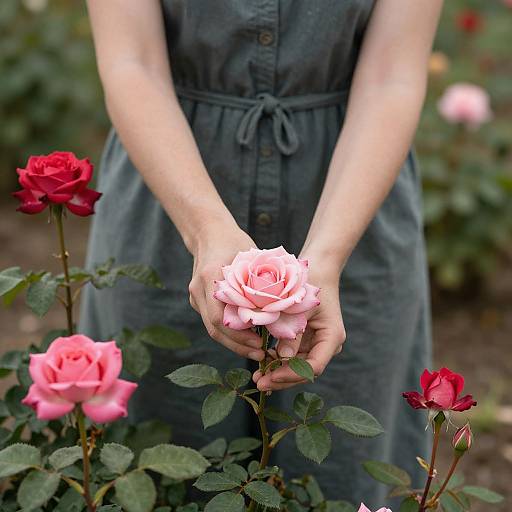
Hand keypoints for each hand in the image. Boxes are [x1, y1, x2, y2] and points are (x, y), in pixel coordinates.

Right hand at [188, 222, 264, 360]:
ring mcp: (195, 296)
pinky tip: (247, 337)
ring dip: (234, 341)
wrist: (209, 232)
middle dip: (237, 345)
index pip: (219, 318)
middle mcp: (198, 290)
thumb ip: (263, 281)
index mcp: (210, 277)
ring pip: (212, 328)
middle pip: (214, 329)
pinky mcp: (198, 300)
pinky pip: (213, 320)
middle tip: (260, 354)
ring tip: (256, 350)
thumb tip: (285, 308)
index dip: (238, 335)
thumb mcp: (252, 257)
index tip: (259, 343)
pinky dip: (230, 331)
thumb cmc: (235, 242)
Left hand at [252, 260, 345, 390]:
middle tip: (259, 383)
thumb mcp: (297, 306)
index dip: (292, 374)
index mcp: (332, 336)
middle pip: (305, 371)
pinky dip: (278, 361)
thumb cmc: (307, 282)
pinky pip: (293, 356)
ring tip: (257, 377)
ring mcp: (318, 343)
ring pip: (298, 366)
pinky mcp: (307, 340)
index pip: (314, 366)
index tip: (271, 376)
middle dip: (282, 378)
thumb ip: (290, 331)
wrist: (316, 269)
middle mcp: (328, 344)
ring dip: (278, 372)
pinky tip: (262, 364)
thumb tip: (281, 357)